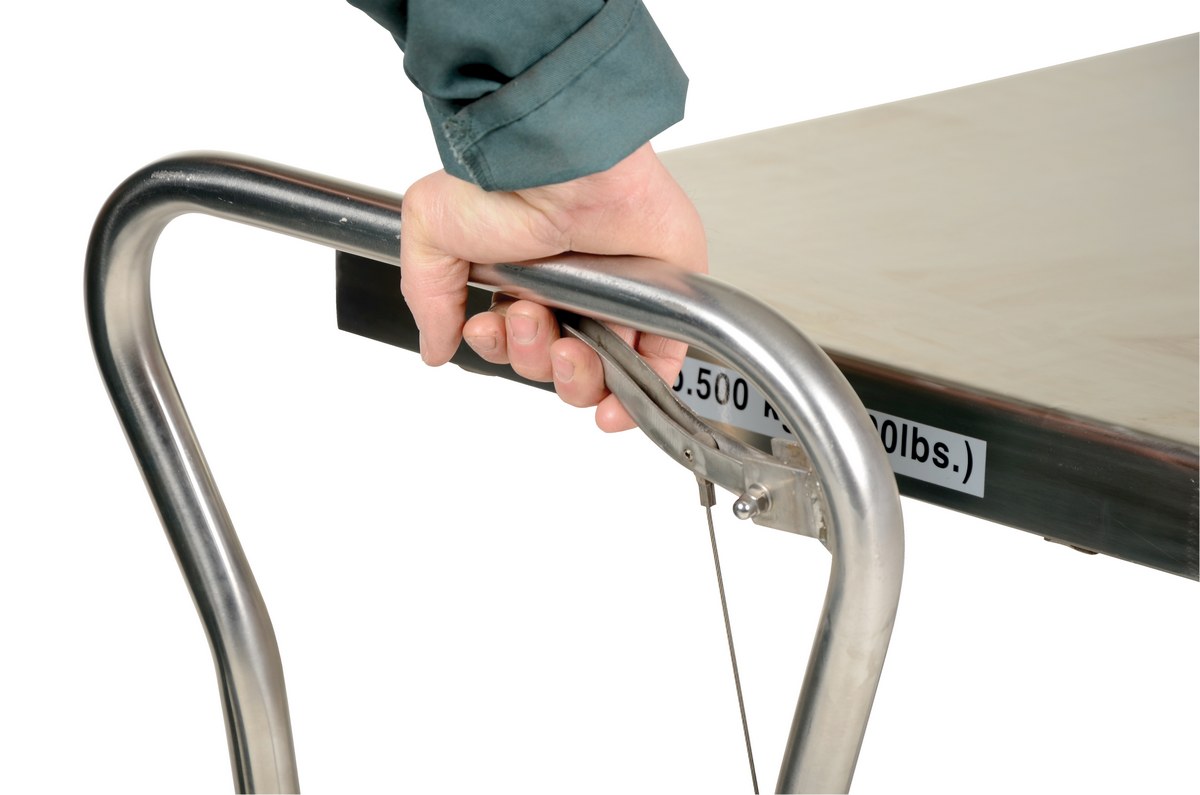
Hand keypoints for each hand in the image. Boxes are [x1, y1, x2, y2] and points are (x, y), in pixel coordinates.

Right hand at [399, 143, 707, 430]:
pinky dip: (635, 396)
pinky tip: (610, 406)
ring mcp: (615, 297)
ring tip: (568, 347)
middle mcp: (568, 291)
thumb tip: (434, 347)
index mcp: (520, 278)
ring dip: (574, 379)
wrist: (561, 162)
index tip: (488, 328)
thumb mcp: (432, 230)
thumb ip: (429, 297)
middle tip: (534, 320)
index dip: (499, 349)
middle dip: (533, 358)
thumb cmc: (501, 183)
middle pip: (550, 366)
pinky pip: (656, 368)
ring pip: (597, 374)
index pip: (510, 343)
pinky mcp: (659, 301)